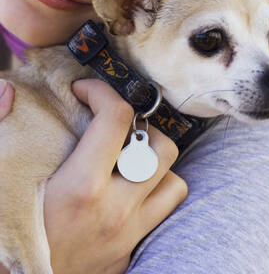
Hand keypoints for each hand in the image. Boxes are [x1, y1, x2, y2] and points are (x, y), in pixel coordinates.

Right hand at [0, 78, 187, 273]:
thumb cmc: (6, 231)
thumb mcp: (0, 178)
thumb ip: (1, 127)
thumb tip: (8, 91)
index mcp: (82, 187)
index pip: (117, 119)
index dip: (102, 93)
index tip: (85, 92)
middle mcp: (115, 212)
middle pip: (161, 149)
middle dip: (141, 128)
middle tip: (115, 129)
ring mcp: (127, 237)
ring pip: (174, 184)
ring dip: (155, 166)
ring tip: (128, 161)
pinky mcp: (128, 254)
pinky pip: (160, 215)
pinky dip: (149, 196)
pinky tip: (123, 192)